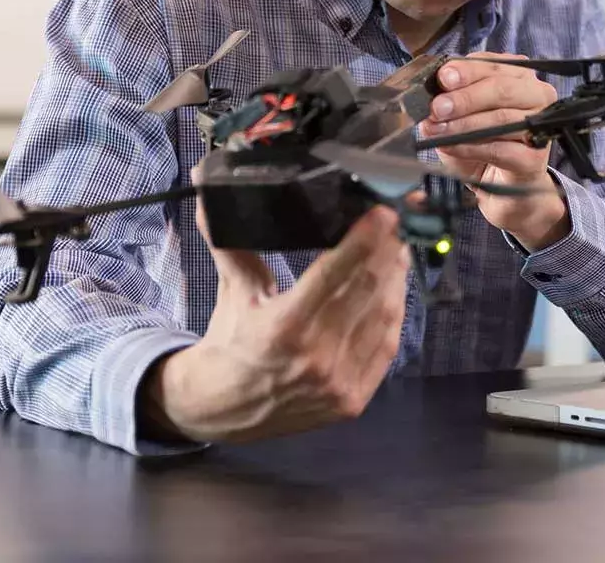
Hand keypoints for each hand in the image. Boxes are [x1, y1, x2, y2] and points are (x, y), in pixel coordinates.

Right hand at [140, 177, 409, 443]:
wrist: (221, 410)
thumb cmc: (229, 342)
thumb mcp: (234, 291)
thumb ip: (230, 241)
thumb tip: (209, 194)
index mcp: (283, 327)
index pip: (336, 273)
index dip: (365, 240)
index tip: (383, 214)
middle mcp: (315, 357)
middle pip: (368, 290)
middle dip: (386, 253)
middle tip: (393, 227)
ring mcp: (338, 382)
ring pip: (384, 317)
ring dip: (396, 280)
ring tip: (396, 252)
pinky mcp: (353, 400)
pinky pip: (386, 347)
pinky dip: (393, 315)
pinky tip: (394, 291)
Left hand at [418, 54, 569, 250]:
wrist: (500, 184)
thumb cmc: (483, 143)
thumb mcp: (461, 116)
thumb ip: (450, 100)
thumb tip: (429, 97)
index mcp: (520, 76)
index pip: (494, 65)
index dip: (467, 70)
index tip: (443, 77)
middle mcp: (537, 96)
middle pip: (502, 88)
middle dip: (465, 98)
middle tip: (437, 108)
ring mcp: (541, 127)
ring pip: (501, 119)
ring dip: (463, 125)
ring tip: (436, 130)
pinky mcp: (536, 158)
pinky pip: (501, 149)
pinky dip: (471, 147)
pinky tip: (451, 147)